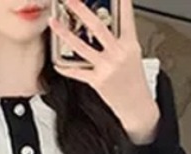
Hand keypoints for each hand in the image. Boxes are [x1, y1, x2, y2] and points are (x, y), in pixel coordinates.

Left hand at [49, 0, 160, 143]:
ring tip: (53, 22)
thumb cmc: (134, 79)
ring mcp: (107, 67)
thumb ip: (120, 36)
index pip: (124, 15)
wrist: (137, 106)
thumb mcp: (133, 52)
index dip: (119, 0)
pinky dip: (66, 67)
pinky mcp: (98, 82)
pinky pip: (77, 72)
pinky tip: (57, 62)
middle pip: (97, 26)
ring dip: (65, 33)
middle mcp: (118, 53)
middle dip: (81, 9)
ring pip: (82, 47)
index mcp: (129, 43)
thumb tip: (105, 20)